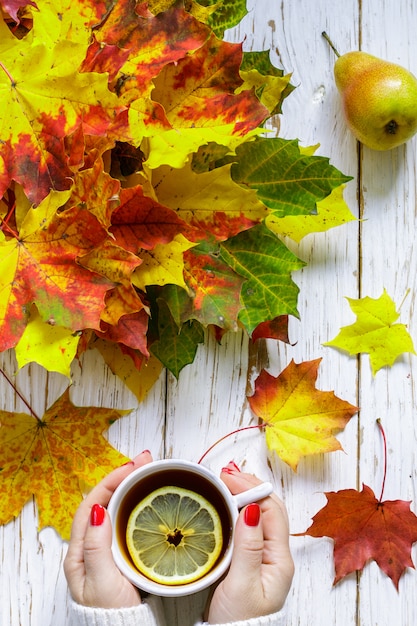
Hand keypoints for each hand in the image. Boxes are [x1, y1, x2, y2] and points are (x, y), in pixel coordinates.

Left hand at [64, 450, 152, 608]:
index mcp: (81, 549)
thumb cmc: (110, 613)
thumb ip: (98, 546)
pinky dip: (138, 503)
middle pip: (105, 500)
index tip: (132, 466)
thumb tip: (98, 508)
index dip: (112, 479)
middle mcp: (92, 544)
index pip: (93, 502)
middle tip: (146, 460)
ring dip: (132, 486)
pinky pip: (128, 520)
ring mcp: (108, 547)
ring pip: (117, 508)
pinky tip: (151, 499)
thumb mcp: (102, 580)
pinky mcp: (123, 553)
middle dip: (124, 476)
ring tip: (150, 471)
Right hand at [206, 463, 293, 623]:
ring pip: (259, 515)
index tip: (227, 477)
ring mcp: (263, 556)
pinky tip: (224, 504)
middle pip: (268, 507)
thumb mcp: (241, 585)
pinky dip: (237, 509)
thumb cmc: (239, 623)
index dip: (252, 488)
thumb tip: (252, 508)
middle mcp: (275, 554)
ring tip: (225, 481)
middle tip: (224, 474)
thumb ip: (248, 547)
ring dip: (244, 495)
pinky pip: (248, 527)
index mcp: (279, 559)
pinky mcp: (249, 561)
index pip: (271, 510)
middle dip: (249, 485)